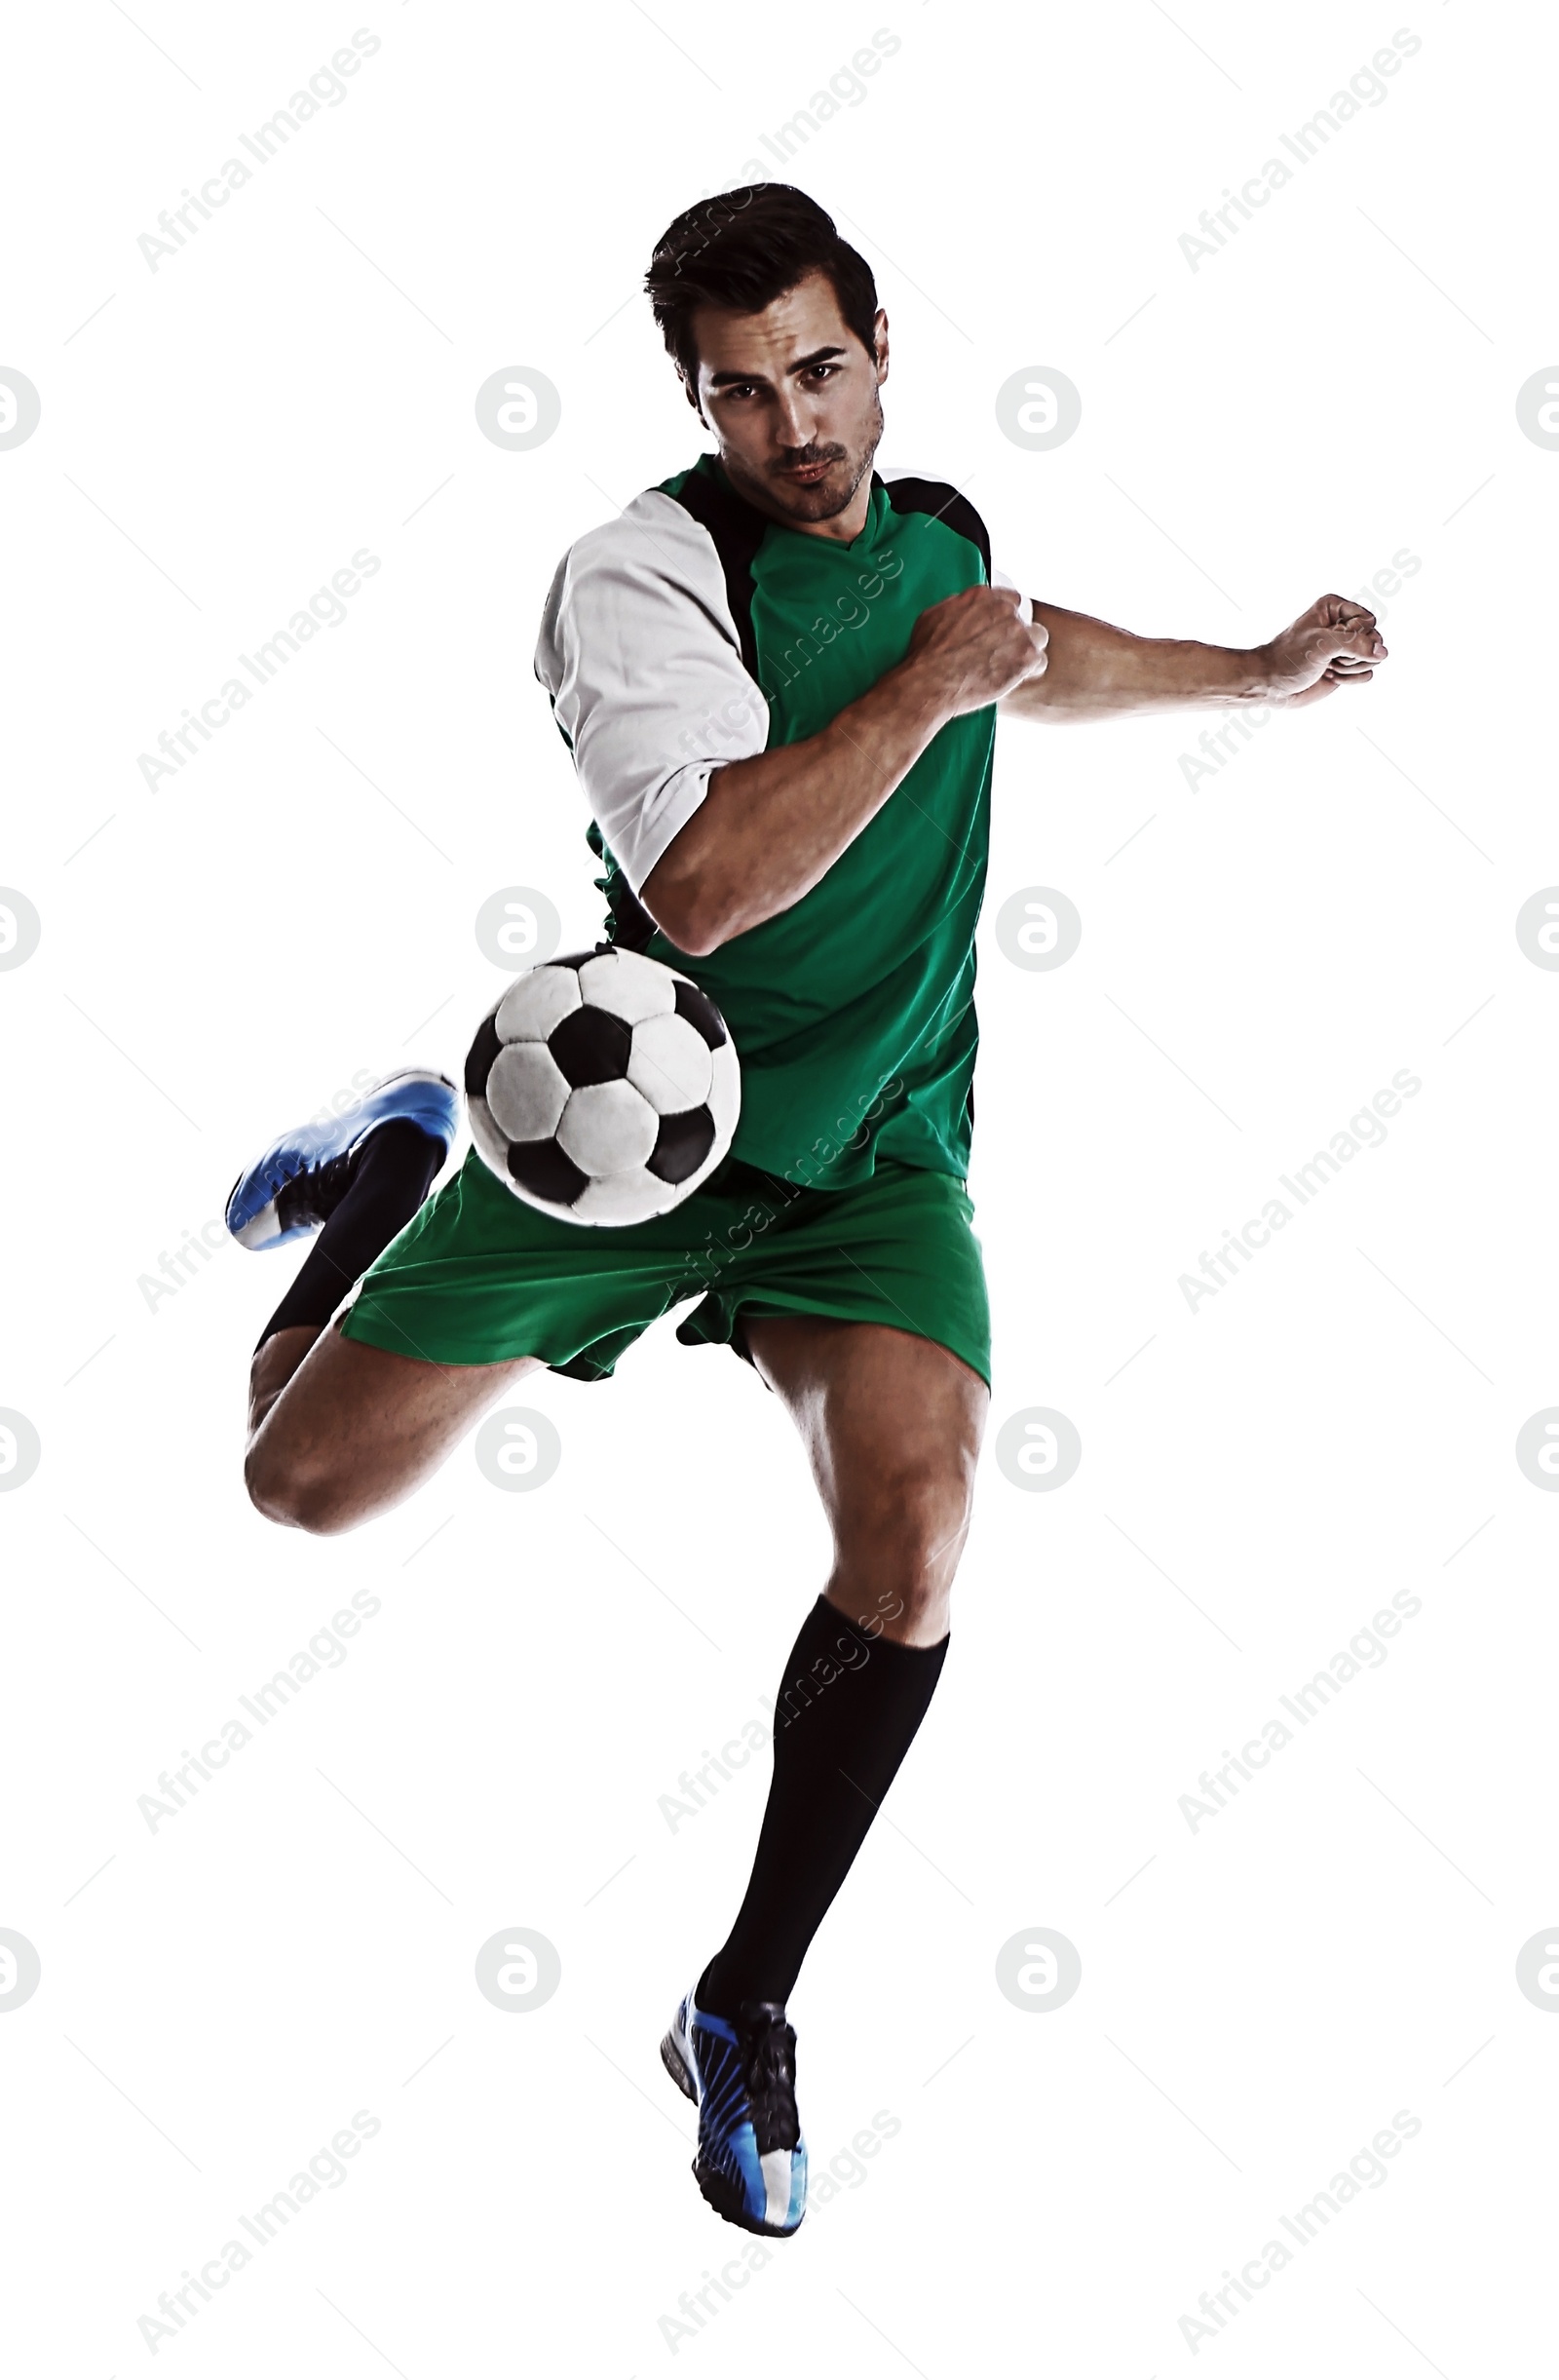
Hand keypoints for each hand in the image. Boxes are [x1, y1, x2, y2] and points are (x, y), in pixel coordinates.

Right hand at [904, 584, 1048, 719]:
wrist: (930, 682)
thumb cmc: (926, 654)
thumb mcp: (933, 616)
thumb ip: (957, 607)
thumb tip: (964, 607)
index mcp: (981, 596)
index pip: (1008, 599)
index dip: (1004, 617)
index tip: (999, 629)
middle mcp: (1003, 609)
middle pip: (1023, 618)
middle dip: (1015, 634)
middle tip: (1002, 652)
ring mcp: (1017, 632)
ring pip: (1038, 636)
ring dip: (1028, 649)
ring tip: (1012, 664)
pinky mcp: (1026, 657)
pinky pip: (1039, 661)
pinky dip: (1030, 671)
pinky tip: (1015, 677)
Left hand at [1252, 594, 1387, 710]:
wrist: (1272, 684)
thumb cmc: (1289, 658)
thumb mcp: (1322, 644)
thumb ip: (1356, 644)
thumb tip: (1383, 653)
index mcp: (1335, 608)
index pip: (1368, 620)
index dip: (1352, 635)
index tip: (1328, 641)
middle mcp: (1343, 625)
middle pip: (1374, 639)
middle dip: (1352, 654)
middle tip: (1328, 658)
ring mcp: (1346, 647)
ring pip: (1373, 658)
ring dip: (1349, 667)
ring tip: (1326, 666)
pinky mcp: (1347, 667)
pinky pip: (1367, 673)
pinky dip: (1350, 679)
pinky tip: (1329, 676)